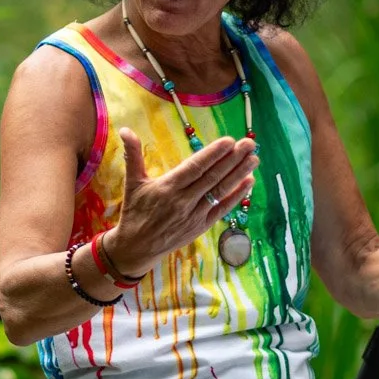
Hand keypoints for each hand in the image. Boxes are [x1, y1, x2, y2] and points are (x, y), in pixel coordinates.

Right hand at [107, 128, 257, 275]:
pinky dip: (236, 196)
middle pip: (213, 177)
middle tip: (249, 143)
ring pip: (220, 191)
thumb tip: (124, 130)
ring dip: (239, 174)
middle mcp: (183, 201)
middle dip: (233, 159)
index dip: (213, 154)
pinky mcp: (201, 226)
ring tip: (254, 158)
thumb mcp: (132, 183)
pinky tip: (248, 182)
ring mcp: (195, 215)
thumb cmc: (134, 212)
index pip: (195, 167)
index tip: (229, 141)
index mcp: (167, 187)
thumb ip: (132, 155)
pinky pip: (222, 209)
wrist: (136, 248)